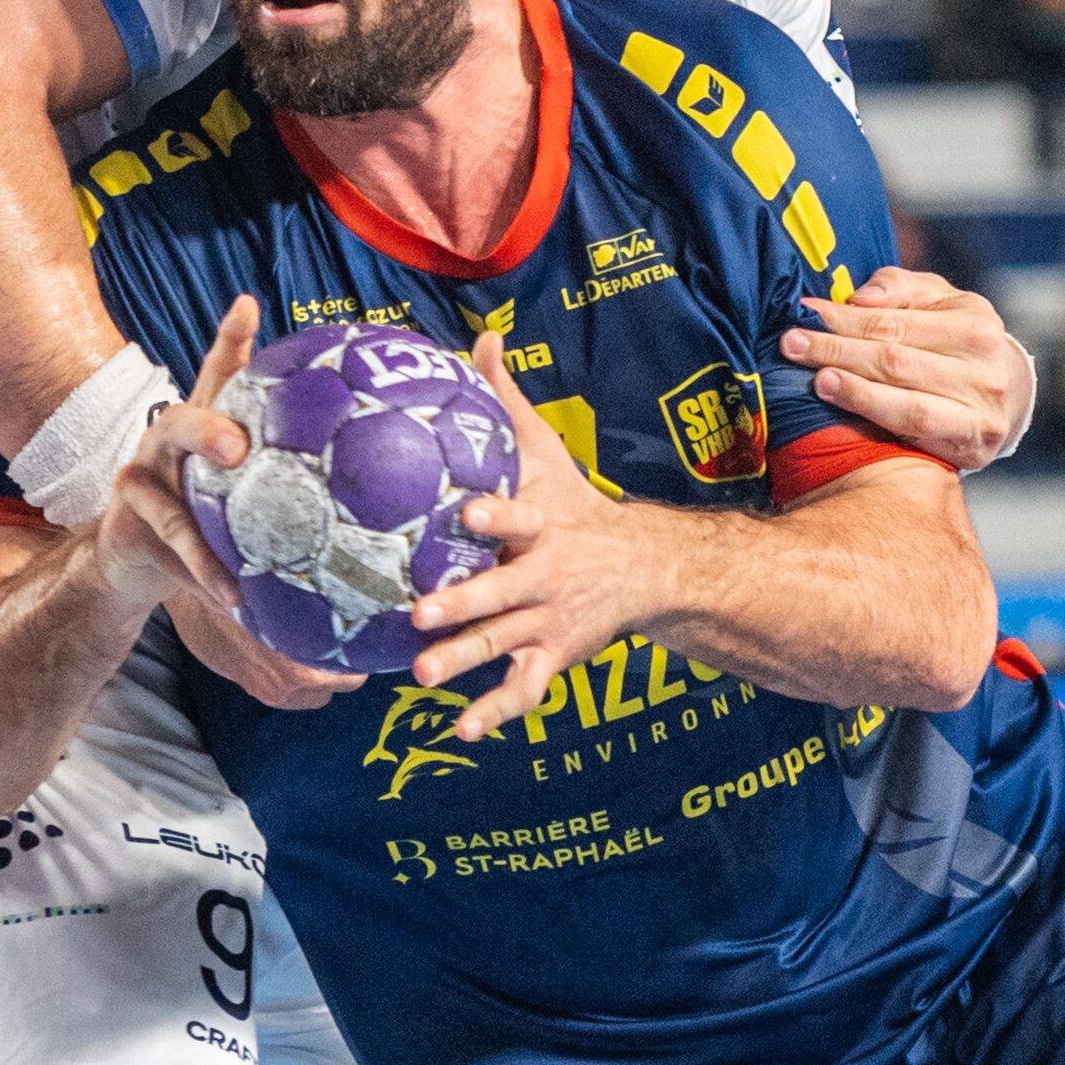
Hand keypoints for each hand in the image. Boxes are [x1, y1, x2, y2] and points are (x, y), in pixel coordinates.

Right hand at [107, 299, 351, 708]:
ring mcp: (143, 475)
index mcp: (206, 426)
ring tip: (231, 531)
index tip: (246, 305)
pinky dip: (205, 570)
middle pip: (183, 417)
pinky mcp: (130, 518)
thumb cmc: (205, 523)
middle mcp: (169, 441)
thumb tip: (380, 499)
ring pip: (169, 493)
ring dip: (203, 516)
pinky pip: (173, 545)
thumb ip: (292, 488)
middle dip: (207, 424)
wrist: (135, 564)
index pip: (218, 372)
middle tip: (237, 444)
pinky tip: (234, 595)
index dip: (230, 337)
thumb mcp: (244, 501)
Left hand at [407, 328, 658, 738]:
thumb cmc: (576, 504)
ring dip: (464, 661)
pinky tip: (463, 729)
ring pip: (503, 645)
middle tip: (420, 613)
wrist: (644, 568)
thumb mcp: (547, 452)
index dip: (496, 517)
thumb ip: (506, 399)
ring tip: (420, 675)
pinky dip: (496, 711)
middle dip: (462, 604)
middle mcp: (545, 577)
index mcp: (542, 527)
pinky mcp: (553, 657)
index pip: (518, 518)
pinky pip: (524, 688)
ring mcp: (549, 622)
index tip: (468, 513)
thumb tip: (480, 335)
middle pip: (500, 592)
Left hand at [779, 268, 1038, 468]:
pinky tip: (847, 406)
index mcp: (974, 320)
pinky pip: (916, 430)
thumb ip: (899, 288)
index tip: (804, 312)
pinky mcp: (973, 444)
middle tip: (792, 344)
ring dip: (854, 390)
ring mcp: (980, 410)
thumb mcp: (938, 302)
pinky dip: (877, 417)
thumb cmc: (957, 341)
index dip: (844, 318)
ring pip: (906, 400)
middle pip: (895, 359)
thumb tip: (859, 297)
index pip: (895, 321)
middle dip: (837, 350)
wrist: (1008, 397)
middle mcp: (983, 366)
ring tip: (816, 378)